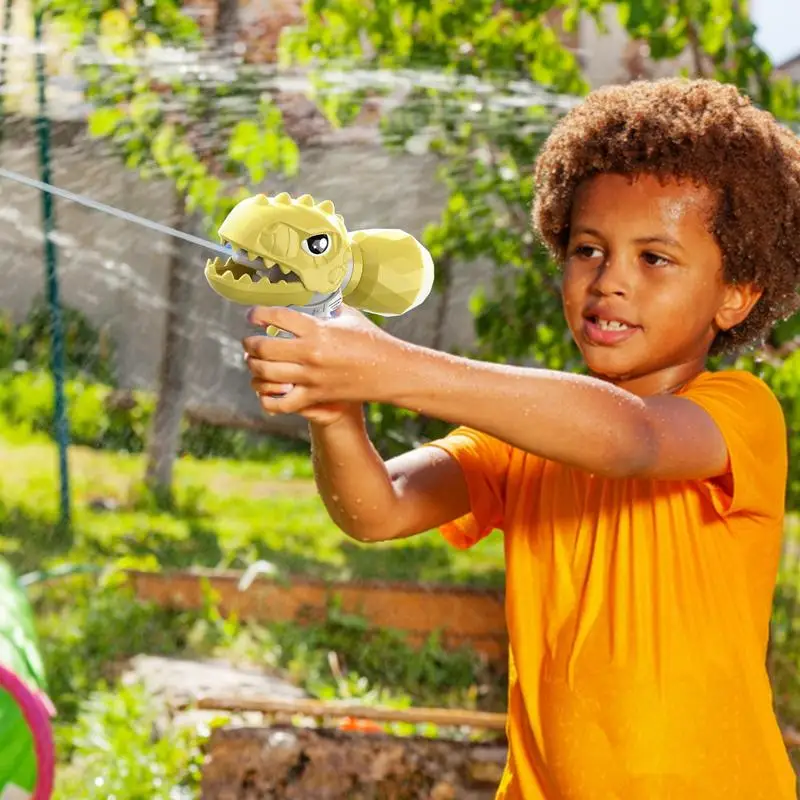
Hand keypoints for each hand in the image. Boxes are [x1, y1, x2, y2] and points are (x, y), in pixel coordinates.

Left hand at [241, 305, 404, 421]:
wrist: (390, 371)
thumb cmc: (372, 341)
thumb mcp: (350, 316)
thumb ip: (328, 306)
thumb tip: (316, 295)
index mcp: (318, 329)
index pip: (276, 316)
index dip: (257, 314)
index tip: (253, 316)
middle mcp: (311, 353)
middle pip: (263, 348)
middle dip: (249, 343)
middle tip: (249, 340)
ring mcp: (311, 378)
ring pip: (266, 373)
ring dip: (253, 366)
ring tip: (253, 361)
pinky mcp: (315, 396)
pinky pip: (280, 402)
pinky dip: (267, 398)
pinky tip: (266, 389)